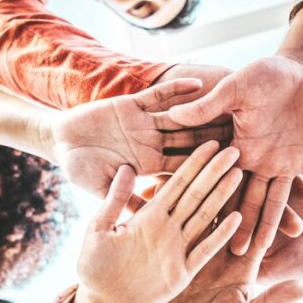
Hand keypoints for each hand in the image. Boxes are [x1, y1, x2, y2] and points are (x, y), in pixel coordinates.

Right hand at [50, 79, 231, 202]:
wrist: (59, 141)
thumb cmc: (77, 169)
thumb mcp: (99, 188)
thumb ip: (121, 198)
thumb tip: (144, 218)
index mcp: (148, 166)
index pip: (182, 170)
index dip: (205, 171)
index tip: (229, 174)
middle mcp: (152, 144)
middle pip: (189, 142)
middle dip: (214, 141)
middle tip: (242, 140)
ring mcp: (145, 123)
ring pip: (180, 117)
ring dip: (203, 113)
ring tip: (230, 109)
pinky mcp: (133, 104)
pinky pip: (159, 95)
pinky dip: (176, 89)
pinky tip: (198, 84)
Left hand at [72, 142, 243, 302]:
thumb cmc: (93, 266)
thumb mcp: (98, 229)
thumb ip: (114, 202)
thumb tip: (126, 168)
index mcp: (148, 214)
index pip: (175, 182)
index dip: (193, 163)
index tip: (210, 141)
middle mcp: (167, 227)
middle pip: (196, 194)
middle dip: (215, 172)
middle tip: (234, 149)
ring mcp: (177, 248)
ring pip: (205, 216)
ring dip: (222, 196)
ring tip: (240, 174)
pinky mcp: (182, 271)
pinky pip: (205, 250)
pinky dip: (221, 234)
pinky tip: (237, 218)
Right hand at [168, 56, 302, 252]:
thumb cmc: (265, 73)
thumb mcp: (235, 88)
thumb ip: (208, 106)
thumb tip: (171, 113)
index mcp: (239, 148)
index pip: (222, 181)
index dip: (213, 204)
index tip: (199, 226)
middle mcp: (260, 161)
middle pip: (249, 200)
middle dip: (241, 226)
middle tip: (232, 254)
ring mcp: (286, 163)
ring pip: (278, 200)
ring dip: (272, 224)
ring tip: (264, 250)